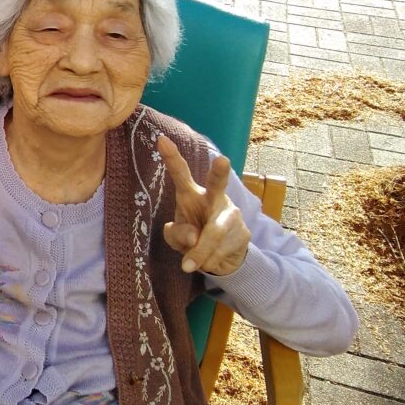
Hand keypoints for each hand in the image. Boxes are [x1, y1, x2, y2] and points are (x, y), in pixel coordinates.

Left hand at [157, 135, 250, 276]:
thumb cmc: (192, 238)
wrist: (221, 258)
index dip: (171, 158)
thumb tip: (194, 237)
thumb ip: (177, 235)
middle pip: (217, 184)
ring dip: (200, 254)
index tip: (161, 140)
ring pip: (215, 233)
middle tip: (222, 160)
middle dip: (219, 173)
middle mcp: (214, 198)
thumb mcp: (176, 238)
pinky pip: (223, 250)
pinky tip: (210, 260)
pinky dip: (210, 261)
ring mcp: (231, 214)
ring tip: (189, 265)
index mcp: (191, 194)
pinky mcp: (244, 232)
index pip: (181, 174)